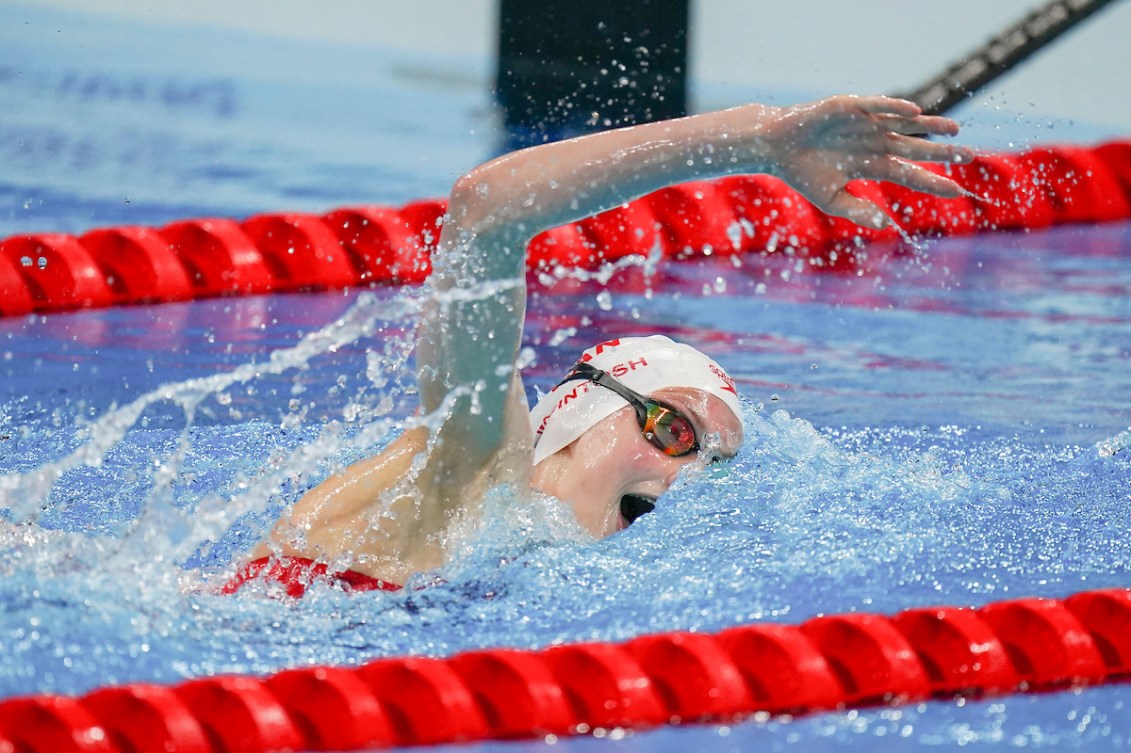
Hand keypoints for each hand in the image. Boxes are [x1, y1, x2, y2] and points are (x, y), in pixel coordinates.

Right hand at [757, 95, 974, 227]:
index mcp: (872, 165)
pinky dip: (895, 108)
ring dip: (930, 126)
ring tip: (954, 129)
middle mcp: (875, 143)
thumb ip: (858, 210)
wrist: (776, 147)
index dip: (932, 183)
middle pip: (915, 149)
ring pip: (905, 125)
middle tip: (968, 156)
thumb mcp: (831, 199)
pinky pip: (878, 107)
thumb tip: (886, 225)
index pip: (909, 174)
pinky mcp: (850, 107)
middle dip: (941, 153)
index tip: (957, 192)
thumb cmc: (802, 173)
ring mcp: (865, 124)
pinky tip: (914, 112)